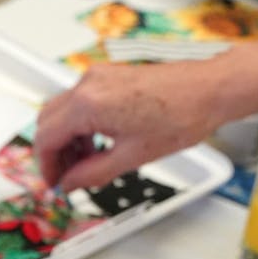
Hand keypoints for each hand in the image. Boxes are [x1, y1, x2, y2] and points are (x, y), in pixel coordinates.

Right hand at [35, 61, 226, 189]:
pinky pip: (80, 101)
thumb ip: (91, 174)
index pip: (46, 139)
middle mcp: (89, 85)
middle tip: (66, 176)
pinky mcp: (110, 75)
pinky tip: (98, 142)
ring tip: (85, 163)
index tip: (55, 182)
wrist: (211, 89)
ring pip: (62, 111)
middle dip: (53, 153)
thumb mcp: (131, 157)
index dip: (46, 167)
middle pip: (48, 122)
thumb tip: (70, 183)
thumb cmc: (183, 114)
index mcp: (88, 104)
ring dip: (66, 139)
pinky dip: (80, 124)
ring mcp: (99, 77)